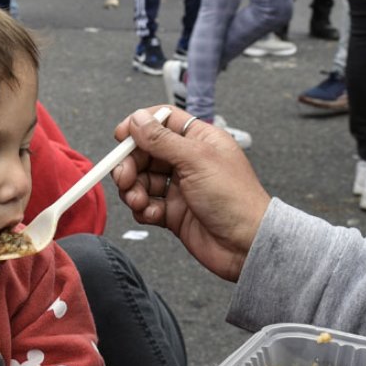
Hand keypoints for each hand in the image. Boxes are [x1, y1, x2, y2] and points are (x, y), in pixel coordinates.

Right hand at [111, 106, 270, 281]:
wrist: (245, 245)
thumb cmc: (235, 200)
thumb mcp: (196, 160)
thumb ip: (162, 140)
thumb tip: (138, 120)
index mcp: (199, 140)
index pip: (163, 121)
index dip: (140, 126)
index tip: (121, 137)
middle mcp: (188, 162)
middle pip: (146, 152)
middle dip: (130, 164)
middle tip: (125, 177)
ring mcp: (180, 188)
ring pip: (142, 180)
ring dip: (134, 190)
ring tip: (139, 200)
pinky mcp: (173, 213)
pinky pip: (147, 205)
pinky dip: (143, 209)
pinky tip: (153, 214)